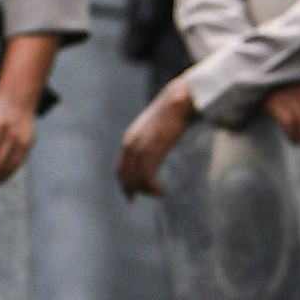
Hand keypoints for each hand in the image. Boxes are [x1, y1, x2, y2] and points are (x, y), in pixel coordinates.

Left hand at [116, 82, 197, 197]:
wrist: (178, 100)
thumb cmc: (171, 113)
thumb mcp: (155, 128)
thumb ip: (151, 139)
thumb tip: (157, 146)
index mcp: (130, 139)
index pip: (122, 167)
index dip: (124, 183)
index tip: (130, 195)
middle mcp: (131, 143)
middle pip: (125, 175)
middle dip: (131, 189)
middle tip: (138, 199)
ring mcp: (140, 146)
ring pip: (136, 177)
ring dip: (145, 189)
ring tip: (158, 193)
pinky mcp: (152, 149)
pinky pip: (146, 175)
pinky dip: (151, 187)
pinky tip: (160, 191)